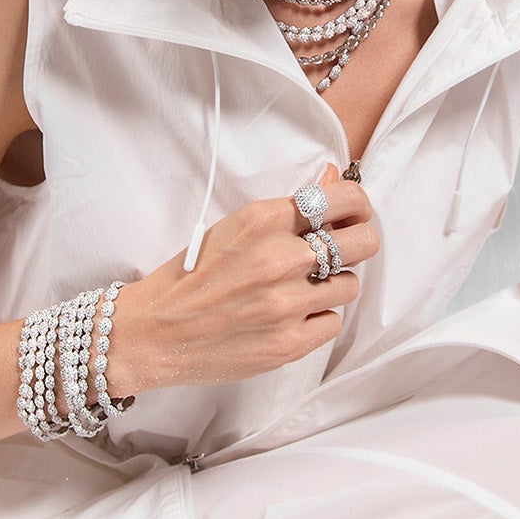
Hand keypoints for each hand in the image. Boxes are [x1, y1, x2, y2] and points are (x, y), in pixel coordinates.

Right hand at [103, 163, 378, 394]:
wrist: (155, 332)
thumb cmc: (191, 276)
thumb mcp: (235, 227)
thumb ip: (288, 207)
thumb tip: (331, 175)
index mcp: (263, 220)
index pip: (344, 198)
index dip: (357, 206)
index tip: (352, 216)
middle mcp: (280, 258)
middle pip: (364, 241)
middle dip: (357, 244)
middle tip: (339, 253)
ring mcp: (287, 303)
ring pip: (349, 285)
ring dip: (331, 287)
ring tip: (300, 290)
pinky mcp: (289, 343)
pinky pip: (332, 323)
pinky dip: (315, 320)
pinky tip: (288, 318)